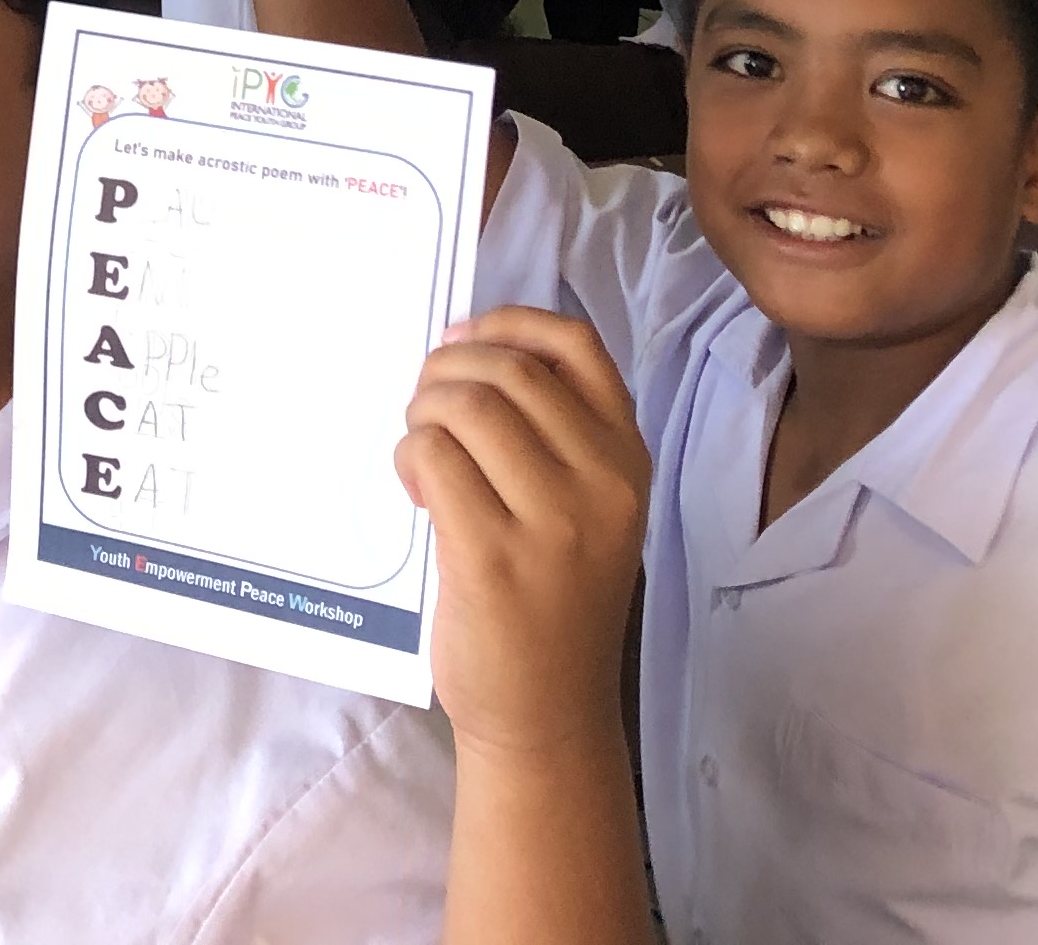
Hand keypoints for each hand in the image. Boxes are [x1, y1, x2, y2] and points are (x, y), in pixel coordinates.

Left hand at [398, 307, 649, 762]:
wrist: (548, 714)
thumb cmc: (554, 603)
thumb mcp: (585, 508)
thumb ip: (549, 434)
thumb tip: (463, 350)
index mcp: (627, 460)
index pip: (576, 346)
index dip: (507, 323)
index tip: (461, 337)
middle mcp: (602, 483)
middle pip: (508, 370)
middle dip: (446, 370)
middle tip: (422, 406)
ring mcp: (552, 521)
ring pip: (466, 407)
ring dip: (423, 413)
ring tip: (421, 450)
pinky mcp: (493, 557)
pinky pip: (433, 458)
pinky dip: (410, 457)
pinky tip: (418, 491)